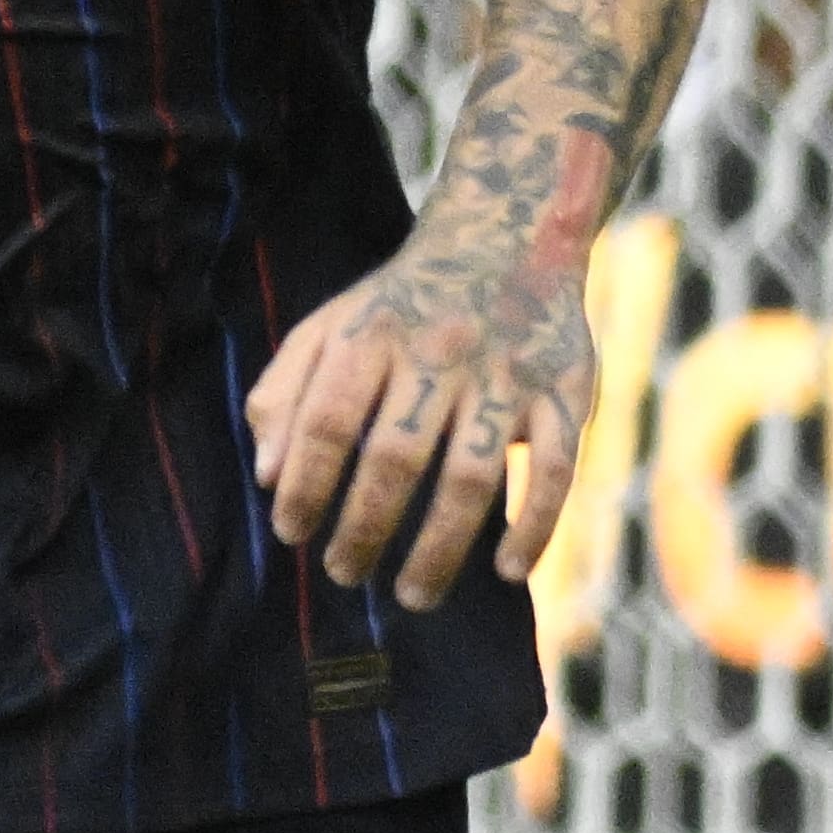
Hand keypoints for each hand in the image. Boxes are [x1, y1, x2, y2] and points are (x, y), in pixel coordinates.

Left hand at [250, 229, 590, 611]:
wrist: (508, 236)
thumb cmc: (401, 304)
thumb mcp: (330, 326)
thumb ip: (285, 392)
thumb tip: (266, 476)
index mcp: (374, 333)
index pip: (327, 421)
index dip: (305, 485)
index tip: (292, 533)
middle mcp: (442, 350)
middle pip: (396, 457)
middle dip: (364, 529)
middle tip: (344, 573)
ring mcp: (508, 373)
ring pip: (472, 476)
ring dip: (439, 548)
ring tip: (413, 596)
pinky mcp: (567, 389)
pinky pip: (556, 468)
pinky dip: (535, 525)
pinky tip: (506, 570)